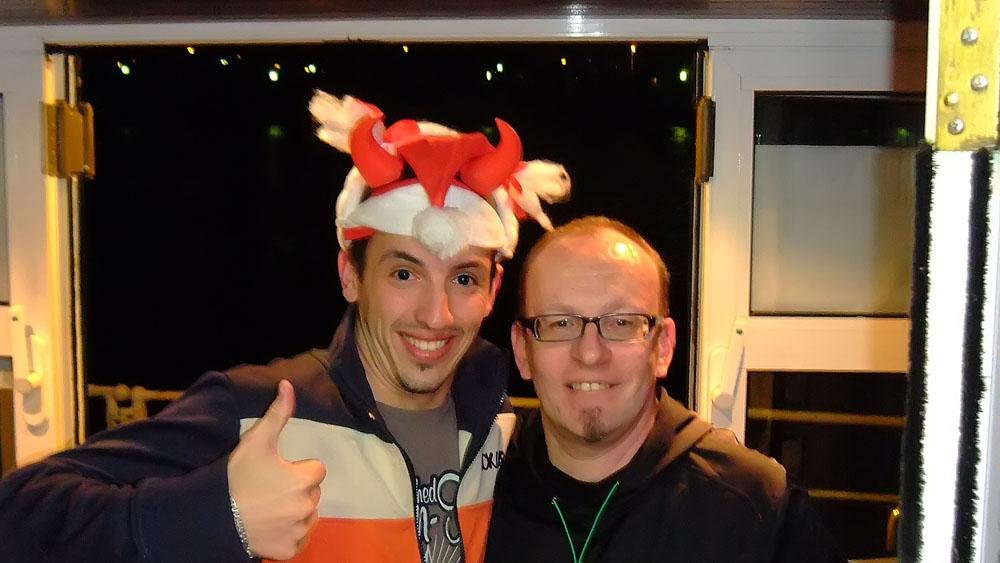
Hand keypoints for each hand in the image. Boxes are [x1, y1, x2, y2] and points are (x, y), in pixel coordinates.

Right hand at [228, 380, 326, 559]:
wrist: (213, 517)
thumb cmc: (236, 477)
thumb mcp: (256, 441)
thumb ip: (278, 413)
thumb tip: (289, 385)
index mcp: (304, 480)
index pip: (316, 470)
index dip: (297, 469)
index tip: (277, 472)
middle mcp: (307, 508)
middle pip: (313, 493)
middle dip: (297, 490)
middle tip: (270, 491)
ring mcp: (299, 532)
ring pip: (308, 516)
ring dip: (295, 512)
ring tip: (269, 508)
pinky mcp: (290, 551)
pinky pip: (300, 539)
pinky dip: (289, 534)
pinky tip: (270, 526)